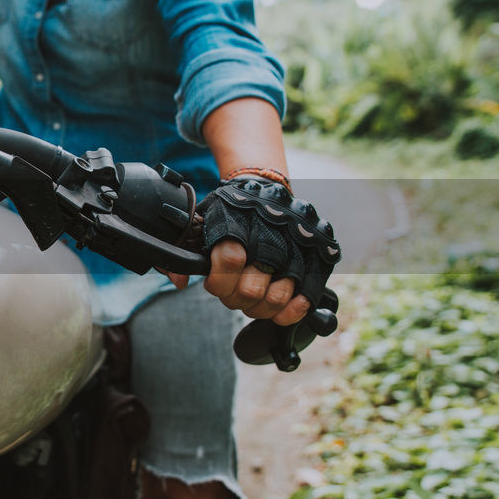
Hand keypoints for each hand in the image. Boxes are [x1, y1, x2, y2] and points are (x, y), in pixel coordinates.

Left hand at [190, 177, 339, 325]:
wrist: (266, 188)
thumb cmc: (231, 210)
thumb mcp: (202, 218)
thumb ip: (185, 248)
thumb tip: (178, 281)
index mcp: (239, 218)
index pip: (229, 259)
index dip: (218, 281)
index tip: (213, 282)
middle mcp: (271, 229)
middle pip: (252, 287)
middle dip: (236, 299)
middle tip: (234, 294)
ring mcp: (299, 242)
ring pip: (279, 296)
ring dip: (261, 307)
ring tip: (255, 299)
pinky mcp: (320, 253)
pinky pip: (309, 295)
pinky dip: (292, 310)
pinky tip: (280, 310)